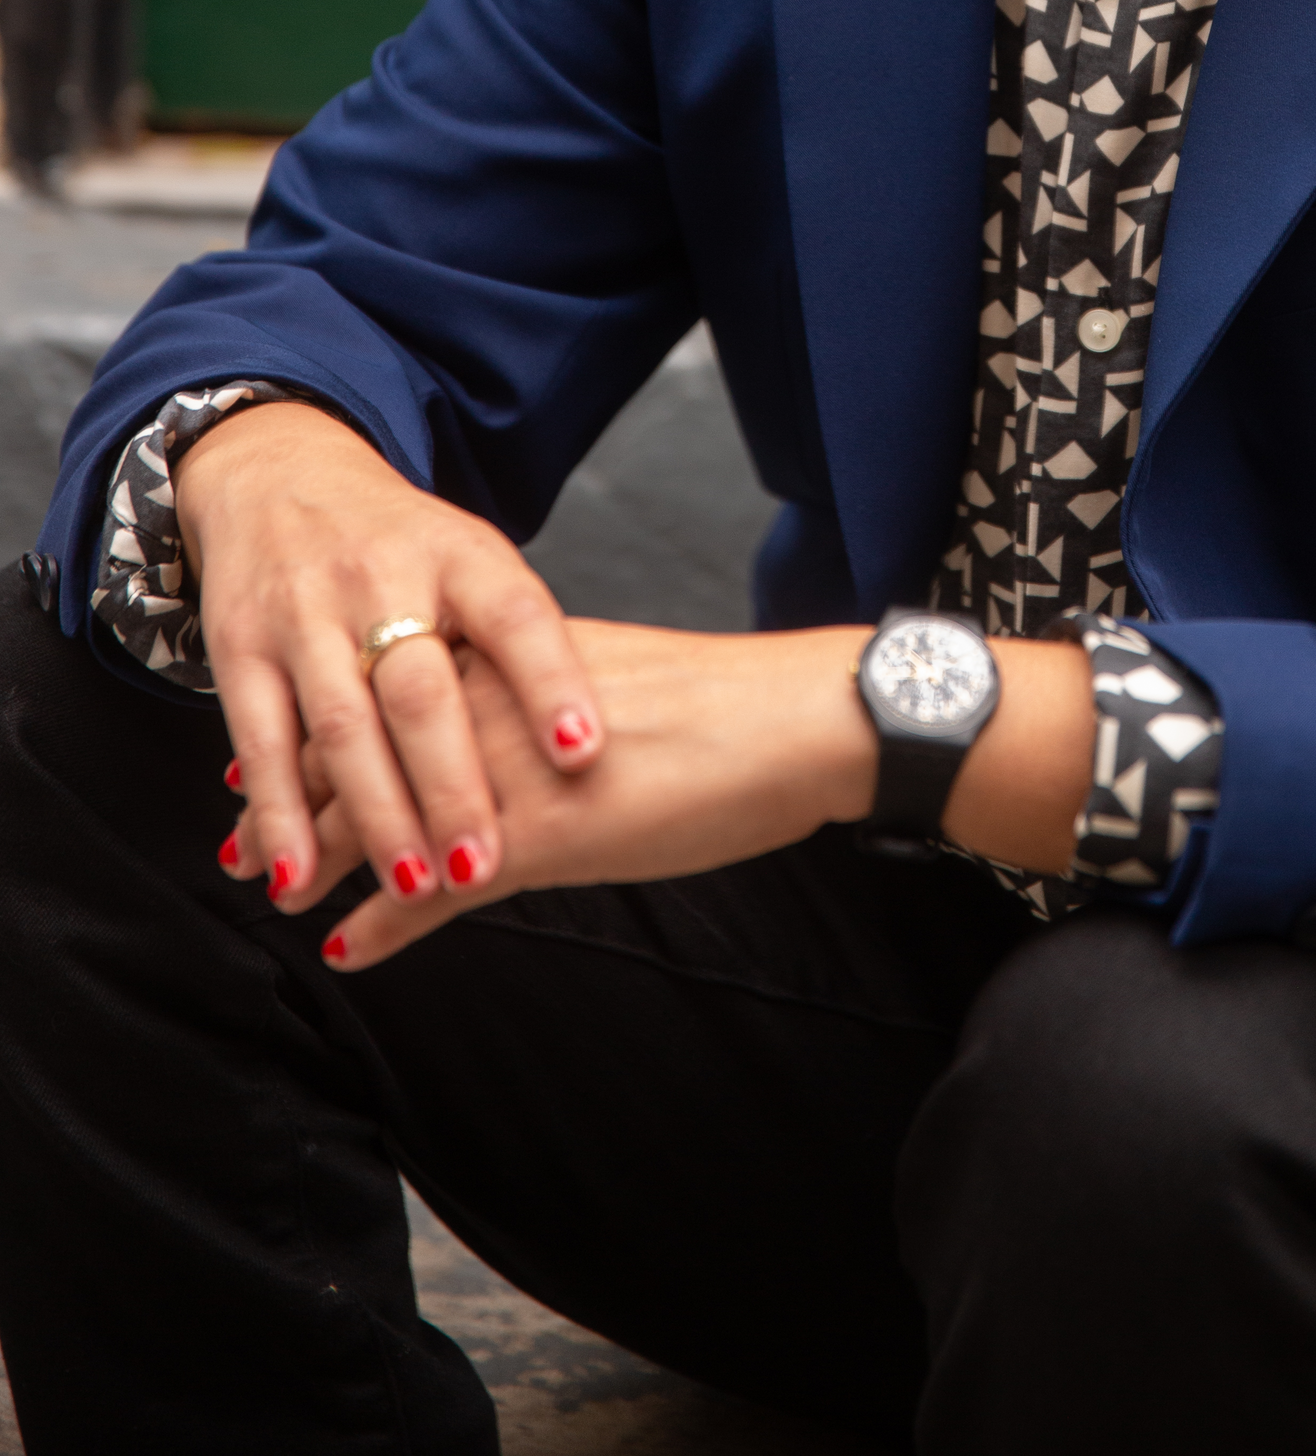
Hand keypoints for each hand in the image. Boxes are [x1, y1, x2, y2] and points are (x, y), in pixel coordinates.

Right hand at [186, 403, 603, 920]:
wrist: (281, 474)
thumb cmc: (403, 545)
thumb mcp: (470, 561)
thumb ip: (515, 642)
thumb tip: (587, 745)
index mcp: (462, 555)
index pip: (515, 617)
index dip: (552, 682)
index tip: (583, 751)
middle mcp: (385, 577)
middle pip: (423, 689)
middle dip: (454, 784)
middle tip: (484, 866)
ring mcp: (307, 611)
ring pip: (344, 723)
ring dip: (377, 813)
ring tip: (413, 886)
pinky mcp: (240, 645)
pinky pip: (260, 738)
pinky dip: (278, 812)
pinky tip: (298, 872)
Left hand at [305, 619, 1094, 969]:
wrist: (793, 723)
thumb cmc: (724, 709)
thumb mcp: (610, 685)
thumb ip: (543, 695)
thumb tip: (514, 716)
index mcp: (512, 654)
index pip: (387, 685)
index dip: (324, 723)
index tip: (275, 746)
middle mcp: (491, 702)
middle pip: (360, 749)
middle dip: (294, 796)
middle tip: (236, 832)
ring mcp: (506, 772)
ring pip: (378, 820)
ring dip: (315, 858)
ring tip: (266, 885)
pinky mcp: (537, 838)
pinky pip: (430, 891)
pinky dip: (382, 924)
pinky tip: (346, 947)